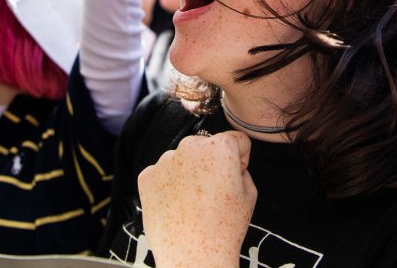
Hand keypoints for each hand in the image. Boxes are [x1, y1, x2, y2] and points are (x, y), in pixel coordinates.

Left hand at [139, 132, 256, 266]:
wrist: (193, 256)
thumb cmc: (225, 228)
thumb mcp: (250, 194)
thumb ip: (241, 169)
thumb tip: (228, 163)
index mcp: (219, 147)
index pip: (235, 140)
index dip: (240, 160)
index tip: (235, 177)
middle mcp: (189, 147)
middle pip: (205, 147)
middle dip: (211, 163)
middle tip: (213, 193)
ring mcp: (164, 161)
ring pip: (182, 160)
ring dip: (188, 174)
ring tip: (194, 204)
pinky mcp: (146, 176)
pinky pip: (162, 174)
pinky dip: (169, 186)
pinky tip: (177, 206)